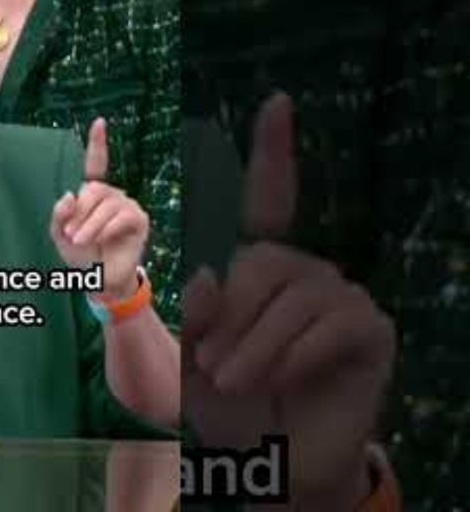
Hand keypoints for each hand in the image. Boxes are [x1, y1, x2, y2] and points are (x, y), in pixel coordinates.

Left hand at [49, 118, 148, 300]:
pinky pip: (121, 216)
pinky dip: (106, 229)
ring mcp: (126, 205)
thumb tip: (69, 194)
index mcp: (92, 194)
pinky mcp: (139, 219)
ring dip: (89, 225)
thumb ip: (59, 215)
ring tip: (80, 241)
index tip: (99, 122)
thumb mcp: (60, 234)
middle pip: (93, 190)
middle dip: (79, 213)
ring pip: (106, 204)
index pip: (96, 163)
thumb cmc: (81, 254)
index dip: (98, 142)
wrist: (99, 278)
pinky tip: (102, 239)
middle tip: (71, 235)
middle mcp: (111, 195)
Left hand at [182, 93, 395, 506]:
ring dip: (255, 344)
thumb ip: (193, 309)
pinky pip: (329, 322)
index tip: (276, 102)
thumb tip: (211, 272)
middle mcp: (302, 270)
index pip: (268, 199)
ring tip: (234, 381)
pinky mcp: (368, 329)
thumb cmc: (224, 397)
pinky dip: (293, 355)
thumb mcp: (191, 351)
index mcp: (258, 265)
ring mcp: (339, 296)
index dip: (272, 152)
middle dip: (230, 314)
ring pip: (293, 294)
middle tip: (211, 366)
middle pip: (264, 258)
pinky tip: (282, 380)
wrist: (265, 457)